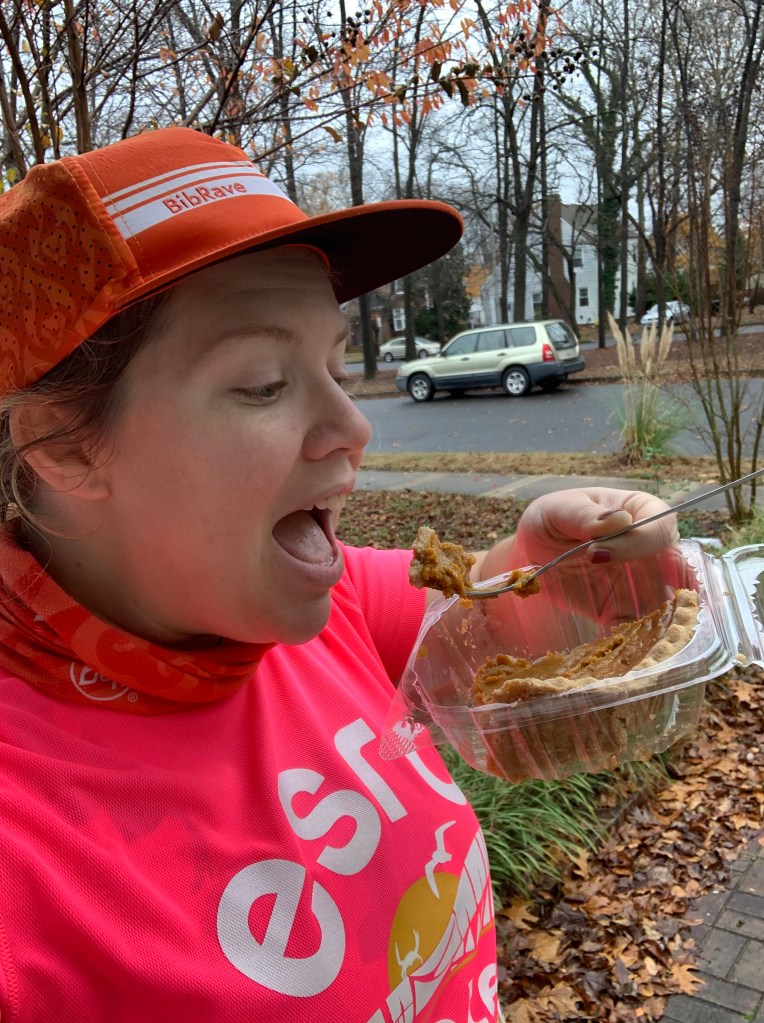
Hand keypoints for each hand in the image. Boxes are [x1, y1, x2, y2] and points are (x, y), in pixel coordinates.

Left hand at [476, 488, 681, 629]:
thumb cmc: (552, 518)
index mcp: (642, 512)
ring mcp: (643, 582)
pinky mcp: (625, 610)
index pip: (660, 528)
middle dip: (659, 586)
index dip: (637, 542)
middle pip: (676, 570)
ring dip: (653, 619)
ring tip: (624, 626)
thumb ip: (584, 515)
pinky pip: (638, 628)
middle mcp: (653, 549)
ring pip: (665, 605)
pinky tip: (616, 644)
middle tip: (623, 596)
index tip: (595, 554)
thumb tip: (618, 519)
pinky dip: (632, 638)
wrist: (533, 551)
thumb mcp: (558, 510)